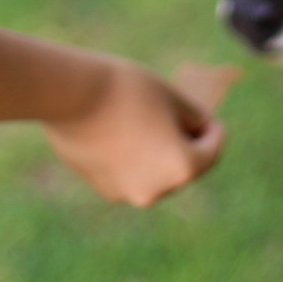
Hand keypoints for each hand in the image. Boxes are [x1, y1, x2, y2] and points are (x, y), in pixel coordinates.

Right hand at [43, 58, 226, 205]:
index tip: (209, 117)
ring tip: (144, 120)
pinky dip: (132, 157)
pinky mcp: (102, 187)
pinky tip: (118, 129)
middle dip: (184, 143)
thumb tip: (198, 130)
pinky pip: (129, 173)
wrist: (68, 93)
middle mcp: (157, 190)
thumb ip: (193, 118)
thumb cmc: (125, 89)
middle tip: (177, 116)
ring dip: (157, 151)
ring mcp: (127, 192)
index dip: (214, 131)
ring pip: (155, 172)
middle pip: (183, 166)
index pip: (212, 151)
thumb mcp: (171, 96)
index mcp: (182, 167)